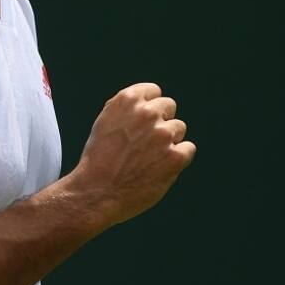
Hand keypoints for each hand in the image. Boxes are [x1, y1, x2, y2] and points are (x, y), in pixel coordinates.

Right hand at [68, 82, 195, 228]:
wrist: (96, 193)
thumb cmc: (98, 159)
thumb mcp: (104, 122)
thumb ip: (126, 109)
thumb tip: (147, 102)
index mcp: (127, 100)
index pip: (154, 91)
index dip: (149, 108)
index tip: (143, 123)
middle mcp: (147, 113)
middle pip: (169, 107)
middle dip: (160, 122)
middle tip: (145, 143)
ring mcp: (162, 135)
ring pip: (179, 127)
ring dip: (169, 140)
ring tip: (149, 158)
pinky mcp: (175, 157)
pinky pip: (188, 149)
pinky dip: (178, 159)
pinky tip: (160, 168)